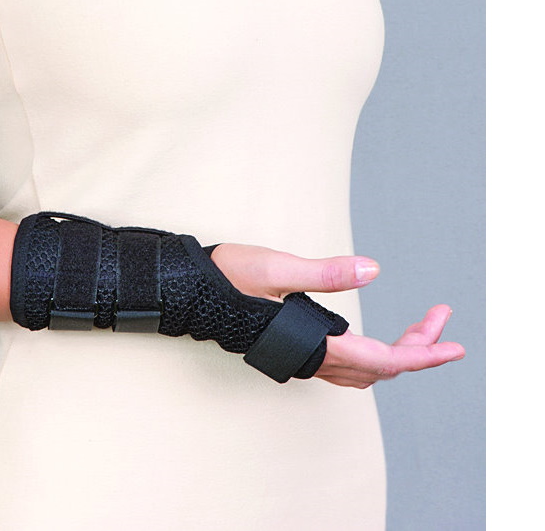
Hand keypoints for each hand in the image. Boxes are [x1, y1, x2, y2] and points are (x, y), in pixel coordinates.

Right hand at [210, 243, 464, 386]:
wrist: (189, 292)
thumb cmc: (225, 278)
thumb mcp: (275, 268)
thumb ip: (323, 273)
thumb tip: (372, 269)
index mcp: (308, 341)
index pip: (379, 360)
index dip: (421, 353)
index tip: (452, 344)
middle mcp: (309, 358)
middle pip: (380, 369)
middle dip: (417, 348)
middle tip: (440, 318)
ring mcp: (301, 358)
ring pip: (364, 372)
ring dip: (397, 352)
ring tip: (420, 326)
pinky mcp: (295, 350)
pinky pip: (346, 367)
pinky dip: (373, 356)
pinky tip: (375, 339)